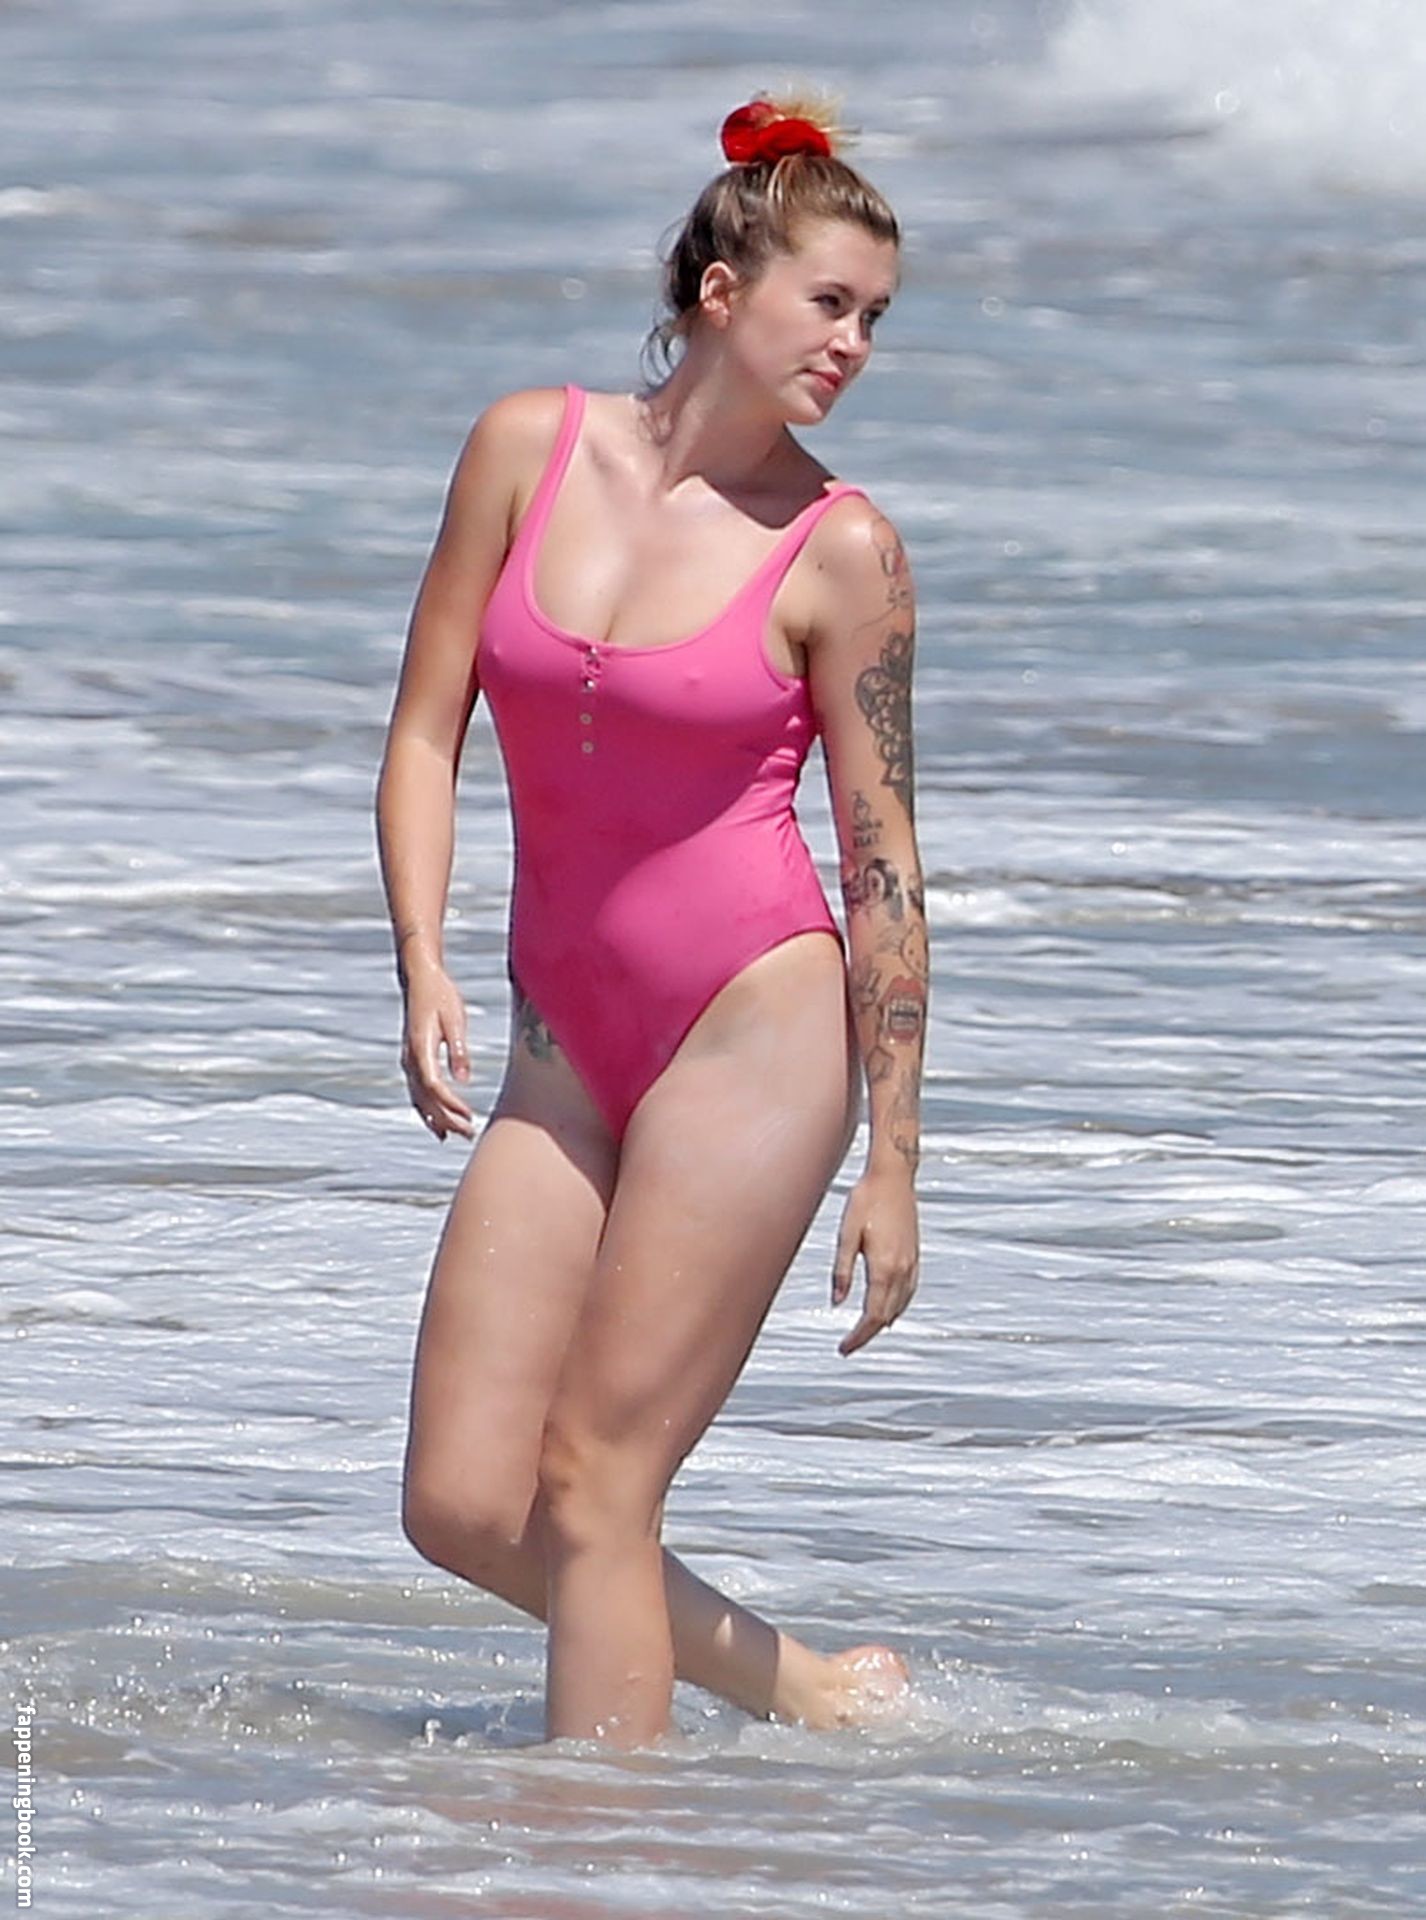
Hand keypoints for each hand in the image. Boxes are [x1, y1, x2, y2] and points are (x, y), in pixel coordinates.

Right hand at [400, 961, 475, 1140]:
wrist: (420, 979)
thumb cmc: (441, 995)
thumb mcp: (456, 1019)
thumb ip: (459, 1049)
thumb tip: (463, 1079)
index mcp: (421, 1048)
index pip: (434, 1086)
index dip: (451, 1105)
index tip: (469, 1116)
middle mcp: (410, 1059)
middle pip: (425, 1099)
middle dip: (446, 1120)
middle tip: (469, 1134)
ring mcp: (409, 1061)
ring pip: (419, 1099)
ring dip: (436, 1119)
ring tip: (455, 1136)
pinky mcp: (413, 1060)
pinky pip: (418, 1092)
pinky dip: (428, 1110)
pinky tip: (440, 1123)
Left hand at [831, 1168, 918, 1355]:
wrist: (894, 1175)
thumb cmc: (867, 1198)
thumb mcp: (847, 1234)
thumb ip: (842, 1270)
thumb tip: (837, 1301)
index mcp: (884, 1267)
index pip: (873, 1315)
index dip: (858, 1336)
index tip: (844, 1348)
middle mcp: (902, 1269)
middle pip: (887, 1315)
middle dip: (868, 1334)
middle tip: (848, 1345)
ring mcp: (912, 1262)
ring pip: (900, 1306)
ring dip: (883, 1322)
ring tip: (864, 1332)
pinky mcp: (915, 1254)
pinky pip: (908, 1292)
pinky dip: (897, 1306)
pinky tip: (889, 1307)